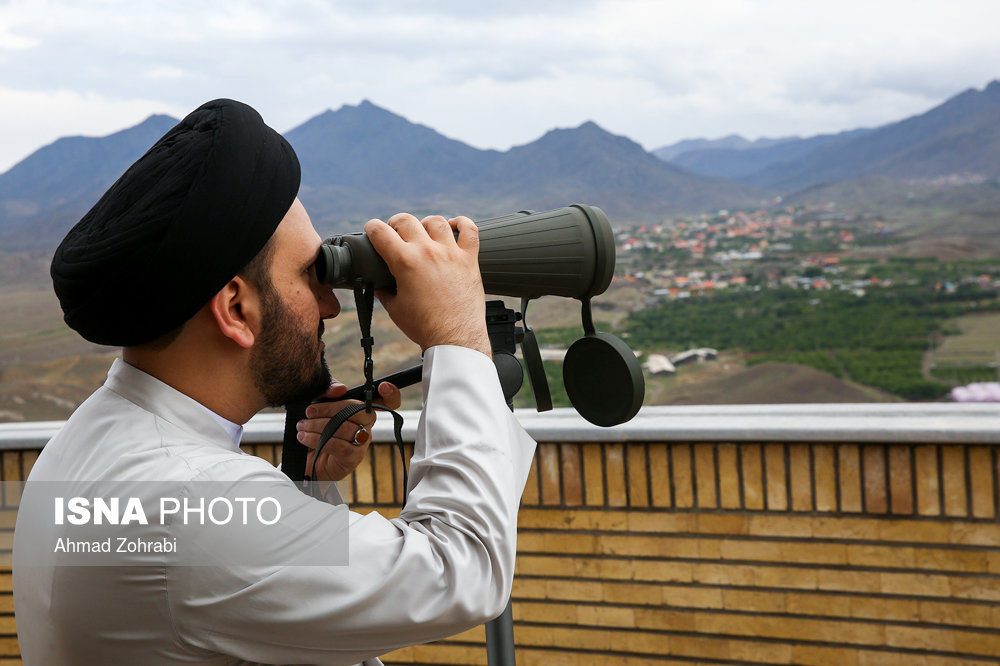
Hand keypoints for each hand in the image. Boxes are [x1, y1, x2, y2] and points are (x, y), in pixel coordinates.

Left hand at [296, 380, 401, 481]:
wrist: (305, 460)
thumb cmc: (314, 431)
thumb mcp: (317, 407)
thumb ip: (328, 392)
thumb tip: (341, 388)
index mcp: (361, 411)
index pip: (385, 402)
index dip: (390, 395)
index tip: (384, 386)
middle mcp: (366, 426)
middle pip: (361, 410)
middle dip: (332, 408)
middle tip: (310, 411)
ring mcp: (362, 443)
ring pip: (346, 427)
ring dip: (318, 425)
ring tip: (302, 426)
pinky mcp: (352, 458)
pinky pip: (338, 445)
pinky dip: (317, 439)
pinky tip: (304, 437)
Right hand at [365, 214, 490, 356]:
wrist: (454, 338)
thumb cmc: (425, 327)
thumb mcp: (395, 309)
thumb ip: (384, 292)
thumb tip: (379, 286)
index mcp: (405, 262)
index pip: (381, 232)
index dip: (372, 228)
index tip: (372, 230)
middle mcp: (427, 252)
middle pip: (406, 220)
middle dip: (396, 224)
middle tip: (395, 233)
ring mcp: (450, 253)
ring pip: (436, 222)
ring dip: (425, 224)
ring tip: (423, 232)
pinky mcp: (470, 260)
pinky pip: (470, 230)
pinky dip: (462, 223)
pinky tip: (454, 226)